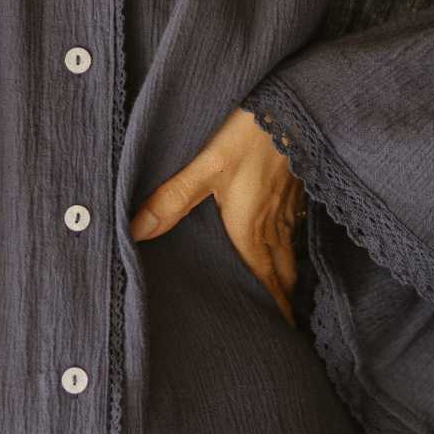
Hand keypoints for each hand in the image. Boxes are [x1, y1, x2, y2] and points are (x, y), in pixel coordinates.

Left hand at [129, 107, 305, 325]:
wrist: (292, 102)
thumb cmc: (248, 133)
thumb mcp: (204, 165)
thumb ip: (170, 200)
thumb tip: (135, 233)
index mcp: (249, 228)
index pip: (262, 280)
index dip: (271, 307)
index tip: (281, 332)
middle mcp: (273, 224)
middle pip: (282, 272)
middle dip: (283, 298)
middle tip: (284, 322)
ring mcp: (289, 205)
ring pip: (291, 250)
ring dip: (289, 274)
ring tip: (287, 293)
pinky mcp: (297, 186)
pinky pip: (296, 227)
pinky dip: (294, 244)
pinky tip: (288, 239)